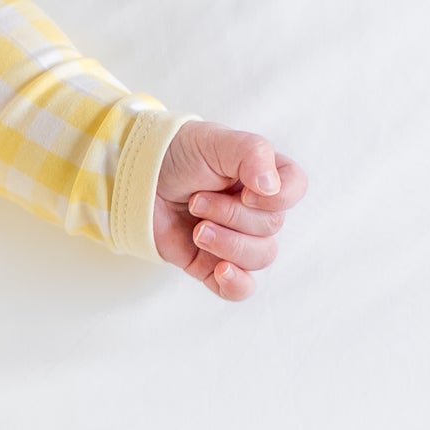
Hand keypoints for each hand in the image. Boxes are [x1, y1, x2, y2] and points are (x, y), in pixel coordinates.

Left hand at [152, 120, 306, 302]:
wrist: (135, 177)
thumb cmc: (178, 154)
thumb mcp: (216, 140)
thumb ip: (252, 154)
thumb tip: (271, 188)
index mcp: (262, 177)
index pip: (294, 190)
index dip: (277, 197)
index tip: (246, 190)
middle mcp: (254, 210)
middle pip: (270, 227)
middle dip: (230, 215)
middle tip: (196, 201)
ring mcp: (234, 238)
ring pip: (259, 257)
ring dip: (227, 244)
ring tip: (197, 229)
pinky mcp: (211, 263)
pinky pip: (239, 288)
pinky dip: (236, 284)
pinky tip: (221, 271)